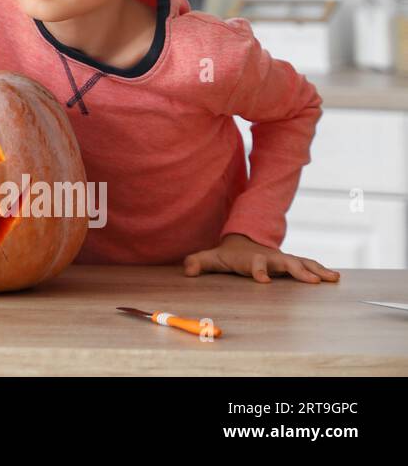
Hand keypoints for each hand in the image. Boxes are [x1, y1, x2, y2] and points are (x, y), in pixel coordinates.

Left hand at [183, 233, 340, 283]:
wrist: (242, 242)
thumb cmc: (227, 254)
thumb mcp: (211, 258)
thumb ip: (198, 262)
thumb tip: (188, 270)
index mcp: (251, 258)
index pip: (255, 264)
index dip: (258, 271)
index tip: (263, 280)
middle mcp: (269, 257)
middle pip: (285, 262)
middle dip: (298, 270)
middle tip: (312, 281)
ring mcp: (282, 259)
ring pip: (301, 262)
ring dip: (316, 270)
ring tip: (332, 278)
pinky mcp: (290, 264)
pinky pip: (308, 266)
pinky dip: (320, 270)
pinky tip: (334, 278)